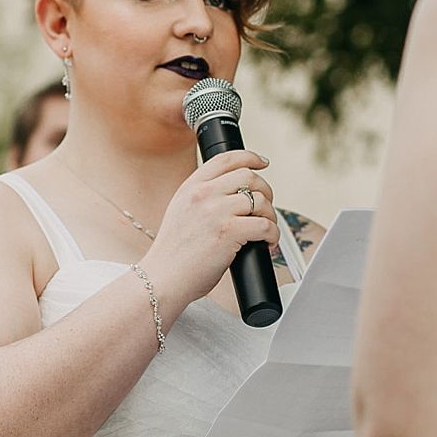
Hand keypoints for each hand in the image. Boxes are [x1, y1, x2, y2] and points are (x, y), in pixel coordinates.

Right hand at [139, 150, 277, 306]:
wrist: (163, 279)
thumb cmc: (174, 254)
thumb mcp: (180, 213)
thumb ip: (201, 199)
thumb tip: (233, 195)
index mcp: (191, 187)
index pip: (226, 158)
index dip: (250, 157)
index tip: (262, 163)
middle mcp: (203, 194)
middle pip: (248, 176)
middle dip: (265, 191)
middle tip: (266, 208)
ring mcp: (215, 212)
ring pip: (260, 200)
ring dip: (270, 215)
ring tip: (266, 230)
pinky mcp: (228, 232)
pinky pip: (265, 225)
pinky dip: (272, 234)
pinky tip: (267, 242)